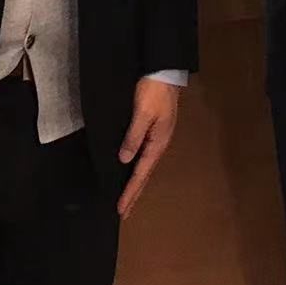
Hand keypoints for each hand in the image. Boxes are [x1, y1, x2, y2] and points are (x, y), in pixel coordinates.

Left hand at [118, 77, 182, 217]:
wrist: (165, 71)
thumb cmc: (154, 91)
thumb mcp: (143, 113)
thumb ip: (134, 136)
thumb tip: (125, 160)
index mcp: (157, 143)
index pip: (141, 173)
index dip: (130, 191)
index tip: (120, 209)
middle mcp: (159, 144)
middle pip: (145, 175)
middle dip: (134, 194)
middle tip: (123, 212)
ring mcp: (158, 138)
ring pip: (145, 167)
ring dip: (136, 184)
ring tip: (128, 198)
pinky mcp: (155, 130)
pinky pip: (145, 157)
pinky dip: (138, 169)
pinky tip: (133, 170)